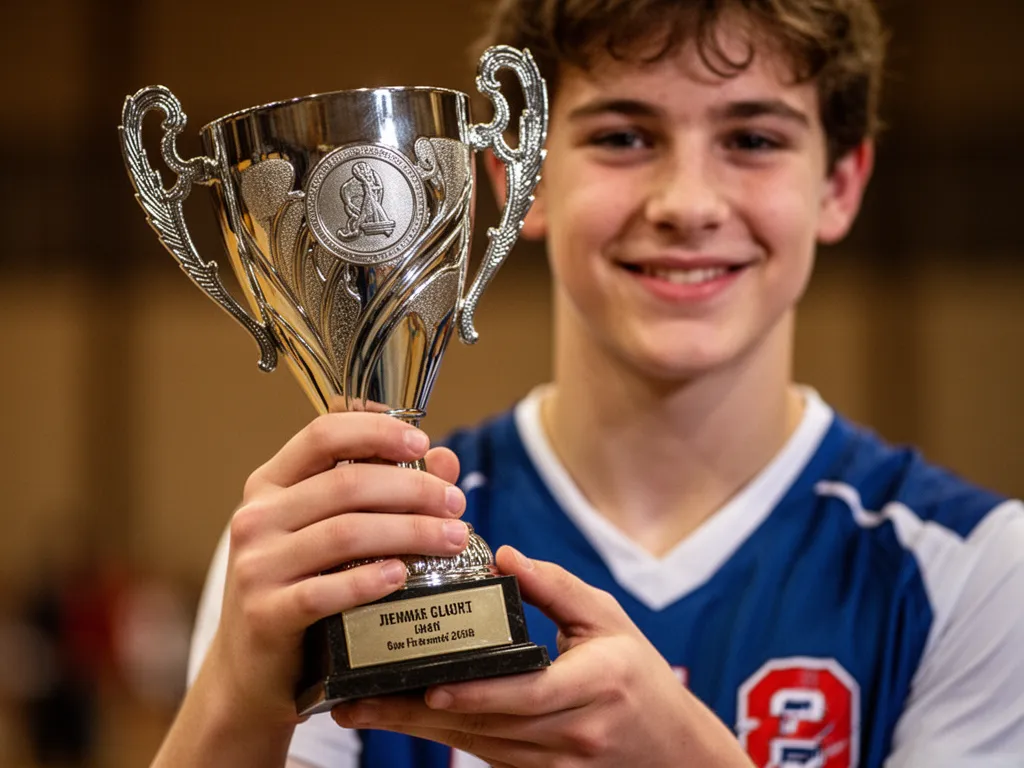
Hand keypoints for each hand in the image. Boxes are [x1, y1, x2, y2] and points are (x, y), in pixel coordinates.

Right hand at [198, 410, 469, 728]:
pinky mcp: (265, 615)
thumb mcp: (331, 532)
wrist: (250, 671)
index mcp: (270, 485)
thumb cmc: (300, 587)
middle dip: (412, 489)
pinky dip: (368, 581)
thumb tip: (445, 459)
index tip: (422, 442)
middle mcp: (256, 518)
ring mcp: (256, 567)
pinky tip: (402, 575)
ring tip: (452, 539)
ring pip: (344, 534)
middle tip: (455, 503)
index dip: (376, 431)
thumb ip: (383, 489)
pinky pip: (324, 592)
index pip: (322, 434)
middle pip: (346, 485)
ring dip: (409, 532)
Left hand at [332, 547, 753, 767]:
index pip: (529, 695)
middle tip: (357, 700)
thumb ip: (556, 587)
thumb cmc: (638, 677)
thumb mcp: (608, 619)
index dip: (478, 694)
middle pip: (485, 726)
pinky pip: (481, 755)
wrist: (670, 750)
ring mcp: (553, 762)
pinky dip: (440, 737)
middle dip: (416, 715)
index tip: (430, 688)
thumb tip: (502, 555)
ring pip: (474, 746)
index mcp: (595, 683)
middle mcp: (572, 731)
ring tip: (360, 709)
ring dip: (415, 729)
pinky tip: (401, 721)